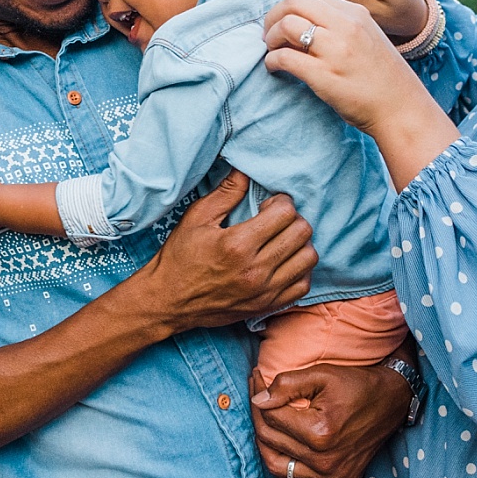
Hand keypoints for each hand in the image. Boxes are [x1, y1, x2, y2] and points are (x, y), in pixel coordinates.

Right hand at [138, 171, 316, 338]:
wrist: (168, 301)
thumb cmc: (180, 258)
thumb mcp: (196, 219)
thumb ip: (226, 193)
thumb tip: (246, 171)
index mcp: (237, 244)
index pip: (285, 213)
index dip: (281, 202)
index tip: (268, 205)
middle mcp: (255, 270)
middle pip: (301, 233)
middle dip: (293, 219)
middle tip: (276, 221)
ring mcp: (263, 291)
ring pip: (308, 258)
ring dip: (299, 244)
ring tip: (281, 241)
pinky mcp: (266, 306)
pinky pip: (303, 285)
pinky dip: (299, 270)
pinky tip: (282, 263)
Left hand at [250, 355, 414, 477]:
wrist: (391, 401)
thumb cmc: (356, 384)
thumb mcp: (322, 374)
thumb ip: (287, 385)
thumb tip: (258, 400)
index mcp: (319, 432)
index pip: (270, 417)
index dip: (258, 395)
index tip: (256, 381)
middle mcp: (324, 460)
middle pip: (270, 440)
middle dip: (259, 415)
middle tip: (259, 398)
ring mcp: (332, 476)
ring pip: (278, 467)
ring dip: (266, 446)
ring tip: (267, 426)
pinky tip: (286, 459)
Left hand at [262, 0, 457, 185]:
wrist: (399, 107)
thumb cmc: (381, 78)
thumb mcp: (366, 37)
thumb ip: (341, 25)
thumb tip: (304, 21)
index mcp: (355, 13)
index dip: (291, 5)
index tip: (284, 19)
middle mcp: (345, 26)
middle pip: (294, 3)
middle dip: (274, 16)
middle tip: (269, 33)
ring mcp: (334, 50)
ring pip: (287, 25)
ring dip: (271, 37)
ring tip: (271, 49)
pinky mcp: (323, 75)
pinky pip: (285, 58)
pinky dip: (272, 61)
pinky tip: (274, 67)